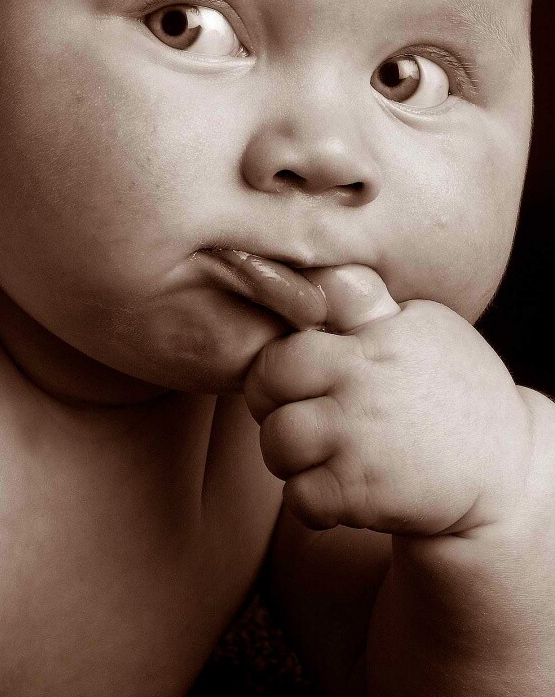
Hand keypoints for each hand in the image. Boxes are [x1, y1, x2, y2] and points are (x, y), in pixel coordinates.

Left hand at [244, 265, 534, 534]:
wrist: (508, 469)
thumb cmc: (460, 391)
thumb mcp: (423, 327)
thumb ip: (367, 303)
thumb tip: (322, 274)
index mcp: (371, 344)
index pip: (286, 343)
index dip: (278, 362)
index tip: (294, 375)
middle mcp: (359, 389)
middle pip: (266, 386)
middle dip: (268, 401)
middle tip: (295, 410)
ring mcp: (358, 443)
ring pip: (277, 442)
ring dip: (286, 453)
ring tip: (316, 451)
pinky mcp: (362, 495)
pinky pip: (300, 497)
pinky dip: (308, 499)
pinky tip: (333, 488)